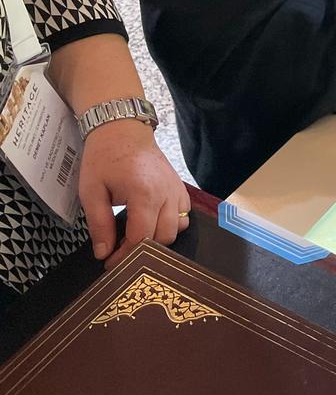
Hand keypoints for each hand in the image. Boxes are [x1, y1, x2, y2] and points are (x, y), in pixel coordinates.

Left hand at [79, 119, 189, 269]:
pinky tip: (153, 222)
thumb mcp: (91, 192)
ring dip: (158, 238)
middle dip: (142, 250)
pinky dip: (172, 224)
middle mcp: (166, 194)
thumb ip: (99, 224)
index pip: (141, 238)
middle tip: (121, 252)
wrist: (123, 130)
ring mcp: (177, 190)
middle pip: (163, 238)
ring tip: (137, 238)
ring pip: (178, 229)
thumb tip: (104, 253)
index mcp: (144, 194)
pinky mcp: (180, 186)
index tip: (110, 264)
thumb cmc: (104, 159)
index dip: (125, 256)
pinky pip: (185, 215)